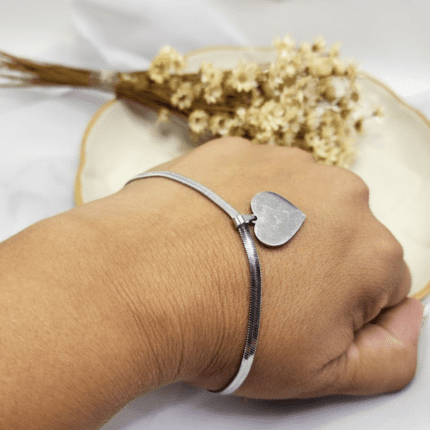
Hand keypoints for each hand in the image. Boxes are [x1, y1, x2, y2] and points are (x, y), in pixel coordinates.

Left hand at [123, 137, 422, 398]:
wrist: (147, 279)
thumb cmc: (232, 327)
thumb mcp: (322, 373)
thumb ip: (390, 357)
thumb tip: (406, 321)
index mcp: (372, 250)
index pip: (378, 283)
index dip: (338, 307)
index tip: (299, 315)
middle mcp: (340, 194)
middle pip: (339, 237)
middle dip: (313, 264)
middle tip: (262, 288)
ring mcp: (286, 163)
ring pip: (297, 203)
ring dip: (276, 226)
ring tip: (232, 256)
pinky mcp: (240, 149)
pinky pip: (253, 178)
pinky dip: (240, 200)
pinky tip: (211, 227)